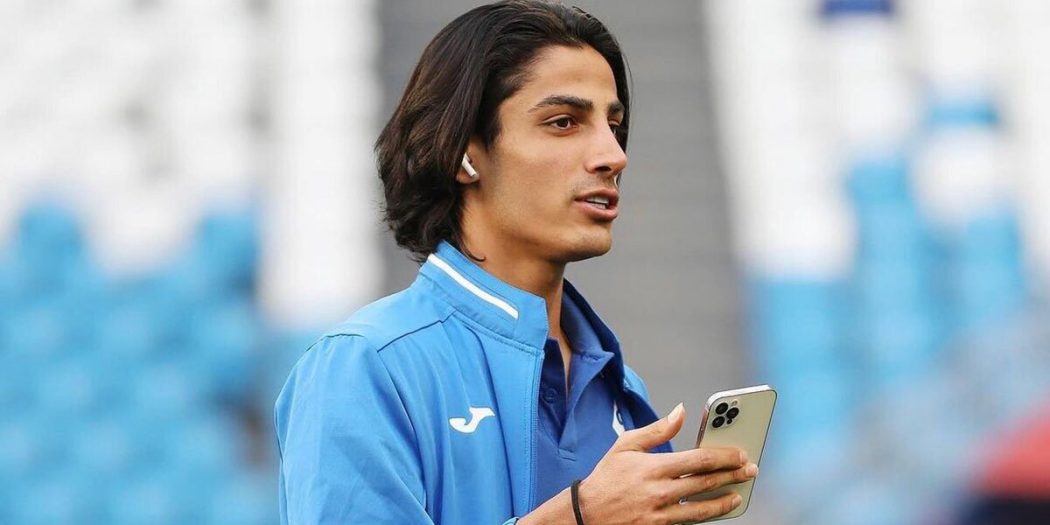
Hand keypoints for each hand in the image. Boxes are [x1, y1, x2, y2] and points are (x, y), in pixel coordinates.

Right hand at [576, 403, 756, 523]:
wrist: (586, 513)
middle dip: (733, 476)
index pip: (699, 460)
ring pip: (702, 508)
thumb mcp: (626, 445)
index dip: (724, 457)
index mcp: (654, 467)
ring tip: (739, 495)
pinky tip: (716, 509)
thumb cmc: (607, 477)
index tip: (740, 454)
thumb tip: (681, 412)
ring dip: (724, 501)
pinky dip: (706, 516)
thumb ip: (657, 429)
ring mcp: (660, 514)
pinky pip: (689, 522)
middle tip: (749, 471)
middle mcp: (660, 491)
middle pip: (706, 483)